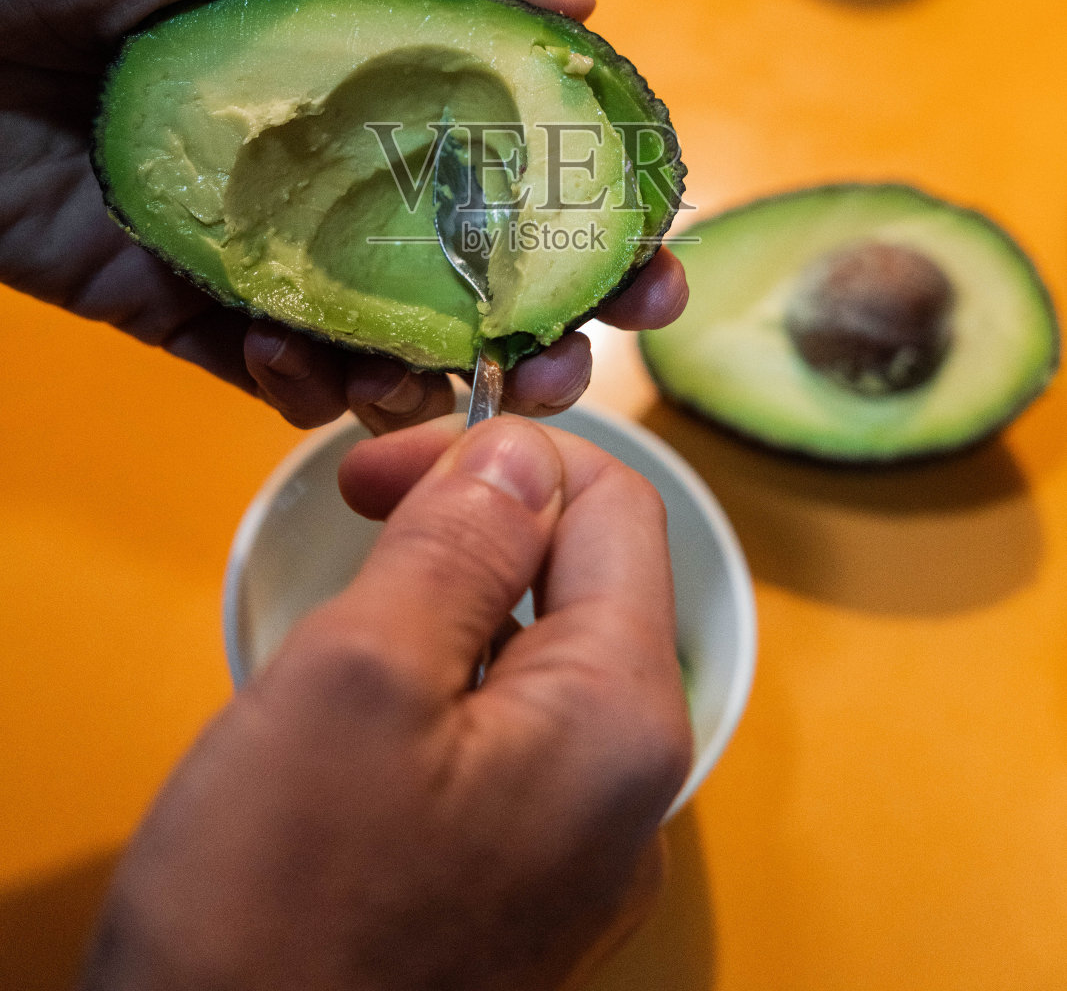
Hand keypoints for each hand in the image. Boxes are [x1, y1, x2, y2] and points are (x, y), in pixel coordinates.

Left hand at [0, 0, 686, 430]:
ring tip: (458, 387)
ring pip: (365, 326)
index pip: (498, 137)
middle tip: (579, 354)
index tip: (647, 251)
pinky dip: (301, 389)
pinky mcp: (152, 291)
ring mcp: (236, 227)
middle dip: (532, 314)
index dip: (583, 198)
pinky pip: (248, 362)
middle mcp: (307, 147)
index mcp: (348, 54)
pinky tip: (317, 379)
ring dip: (430, 370)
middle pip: (451, 251)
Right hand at [82, 415, 691, 990]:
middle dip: (471, 529)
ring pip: (532, 659)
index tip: (380, 470)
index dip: (501, 458)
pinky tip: (354, 724)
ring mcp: (575, 850)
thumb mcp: (360, 676)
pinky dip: (436, 692)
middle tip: (353, 530)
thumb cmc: (276, 909)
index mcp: (623, 719)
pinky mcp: (516, 892)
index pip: (615, 508)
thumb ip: (460, 542)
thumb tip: (525, 447)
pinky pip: (500, 742)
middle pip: (582, 583)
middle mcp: (628, 788)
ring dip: (444, 608)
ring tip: (341, 636)